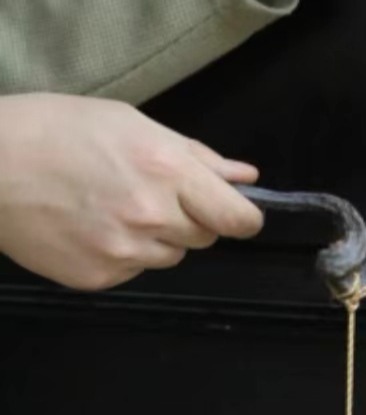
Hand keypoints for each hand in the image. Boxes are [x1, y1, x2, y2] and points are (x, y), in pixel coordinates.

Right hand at [0, 93, 263, 289]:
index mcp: (166, 171)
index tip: (233, 213)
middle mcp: (152, 216)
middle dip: (189, 218)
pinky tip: (92, 227)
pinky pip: (136, 270)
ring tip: (112, 207)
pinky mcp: (102, 277)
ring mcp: (126, 252)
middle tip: (146, 194)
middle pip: (205, 238)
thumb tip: (245, 178)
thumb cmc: (56, 131)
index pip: (239, 219)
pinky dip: (123, 254)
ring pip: (171, 256)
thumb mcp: (131, 124)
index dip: (241, 218)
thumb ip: (196, 156)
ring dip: (156, 238)